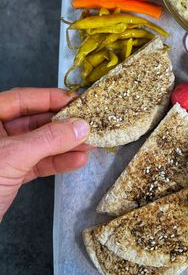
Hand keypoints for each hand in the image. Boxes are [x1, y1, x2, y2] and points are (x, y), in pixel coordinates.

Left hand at [0, 88, 91, 221]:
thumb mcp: (13, 155)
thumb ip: (49, 139)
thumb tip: (81, 125)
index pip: (21, 99)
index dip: (50, 98)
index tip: (78, 100)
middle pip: (33, 120)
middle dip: (62, 124)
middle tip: (89, 123)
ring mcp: (1, 155)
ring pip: (38, 143)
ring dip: (65, 144)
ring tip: (91, 143)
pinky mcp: (8, 176)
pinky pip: (36, 163)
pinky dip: (57, 162)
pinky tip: (77, 161)